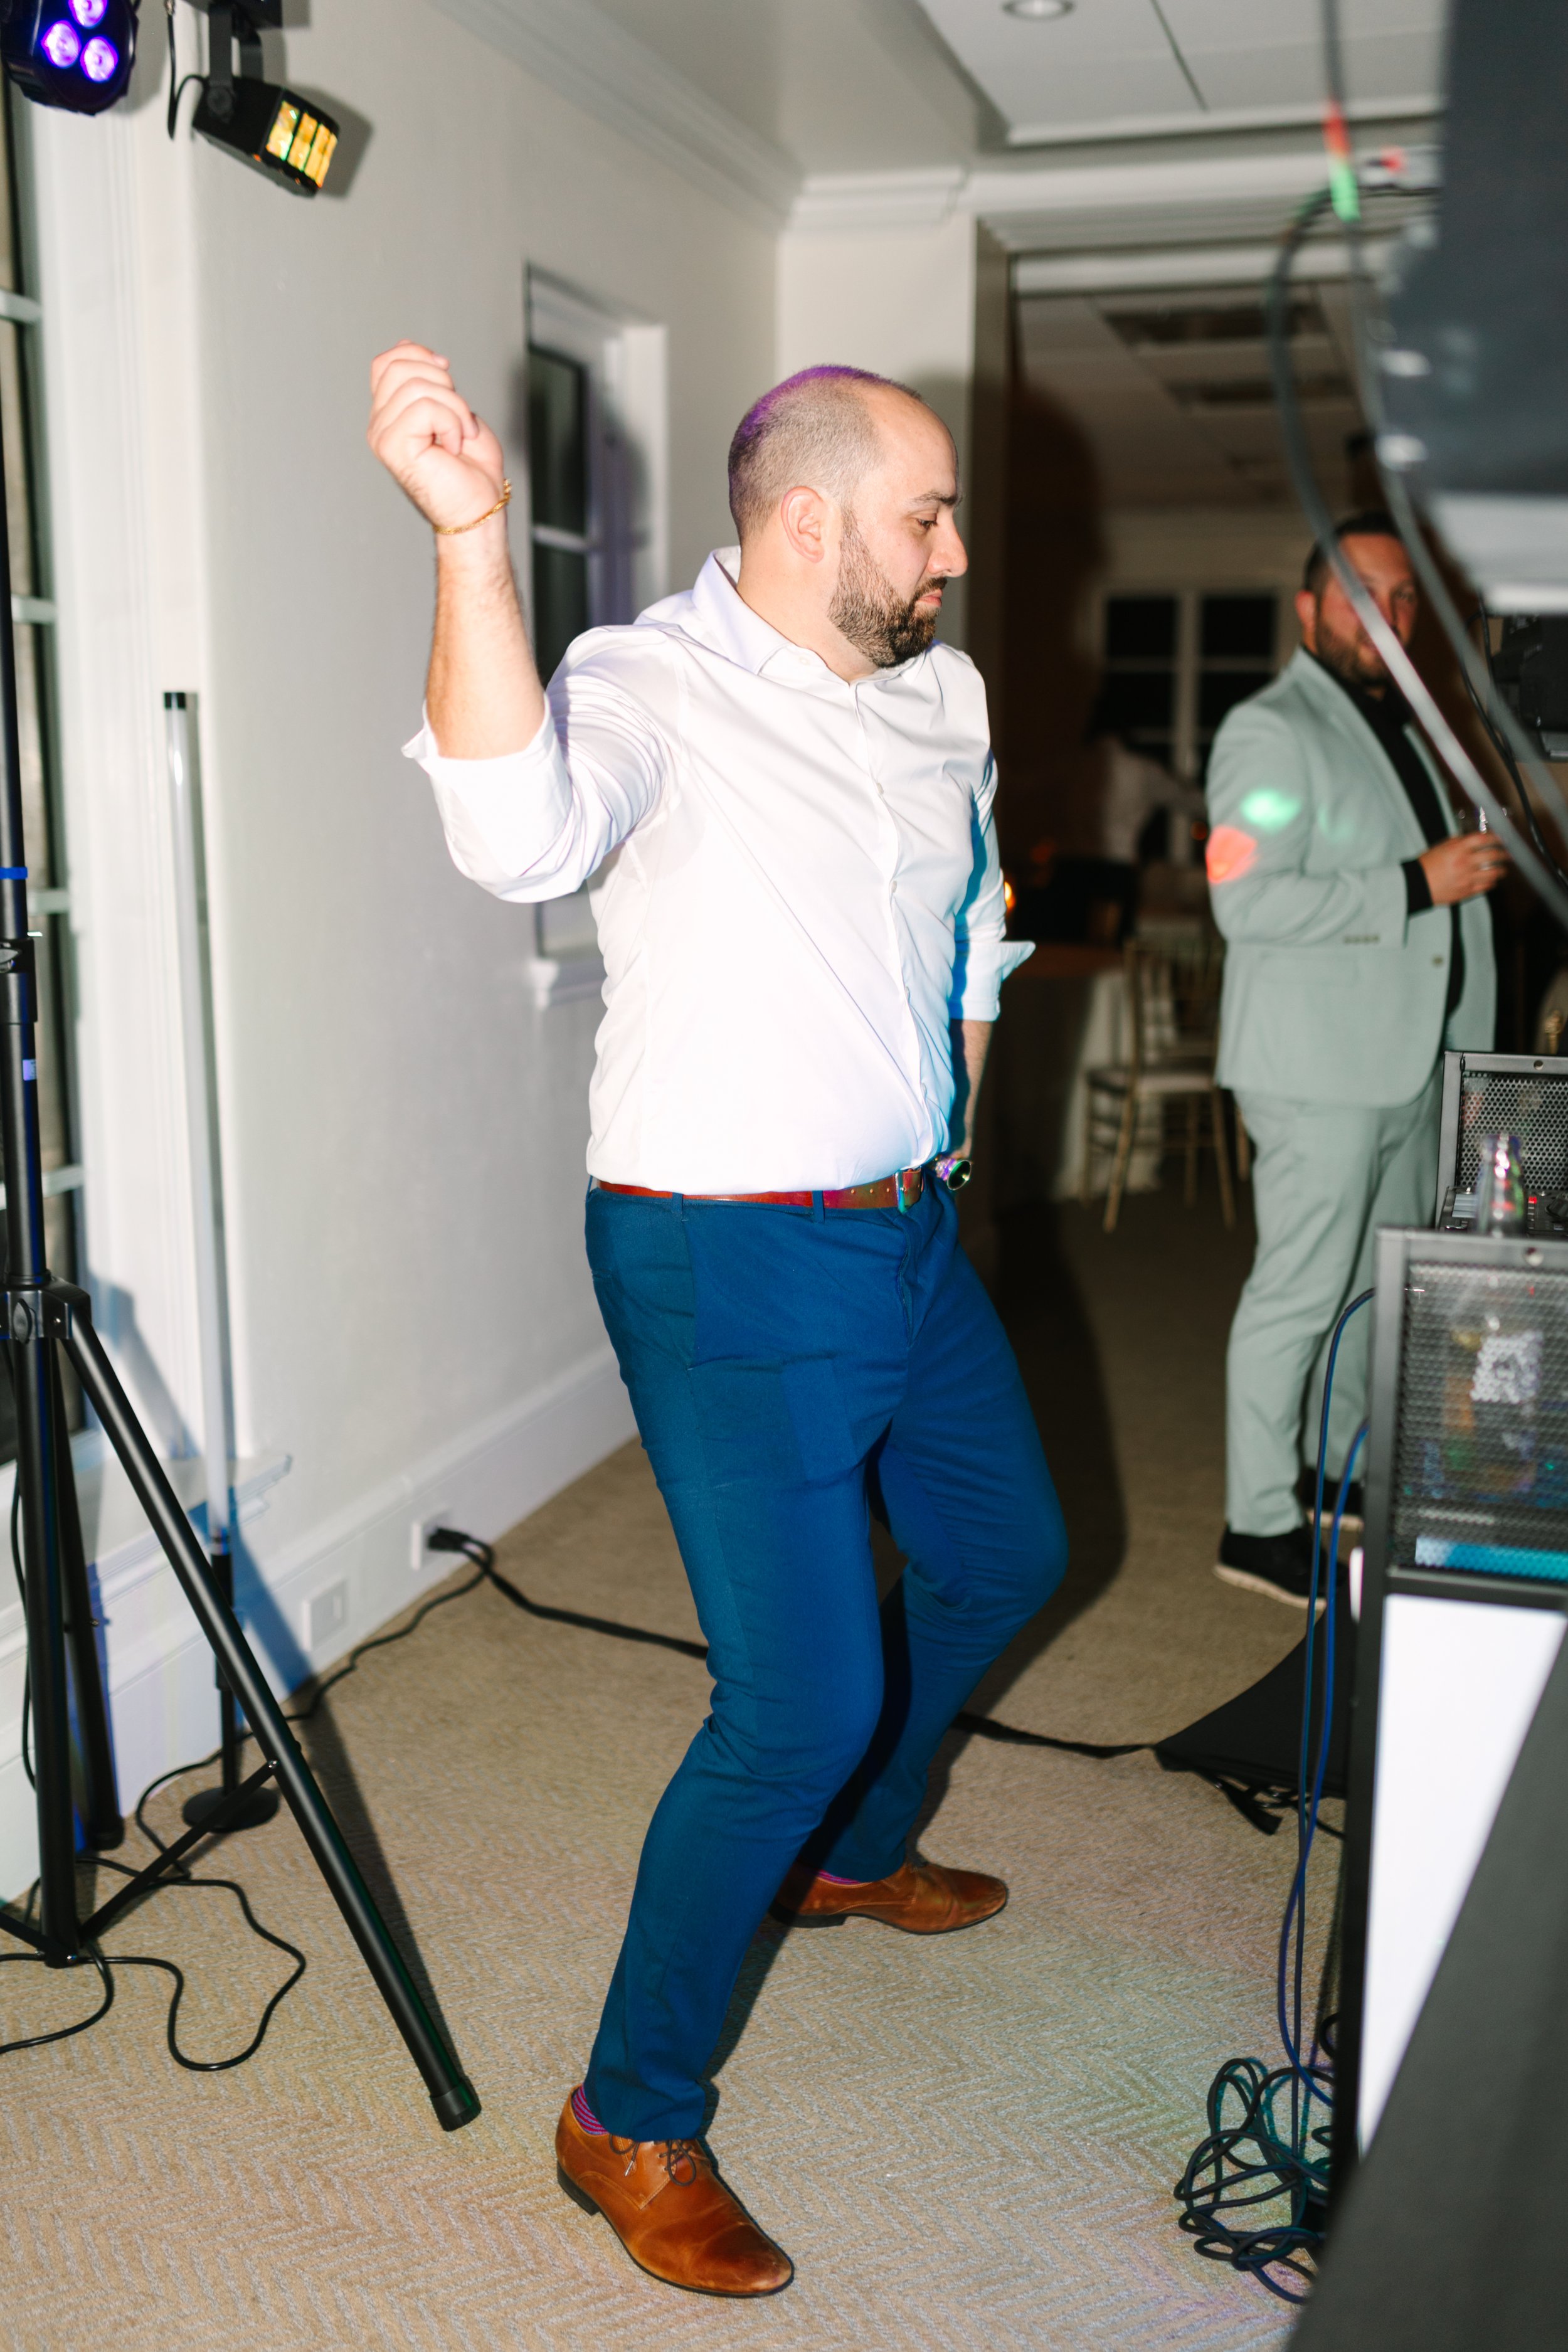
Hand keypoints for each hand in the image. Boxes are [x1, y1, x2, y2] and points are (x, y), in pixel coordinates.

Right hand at [368, 342, 506, 535]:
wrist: (480, 508)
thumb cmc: (472, 468)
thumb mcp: (453, 409)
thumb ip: (428, 380)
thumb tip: (408, 345)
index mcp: (390, 414)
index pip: (387, 362)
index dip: (418, 355)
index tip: (446, 372)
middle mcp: (379, 425)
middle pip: (400, 367)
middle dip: (443, 383)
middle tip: (458, 418)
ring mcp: (382, 436)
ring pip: (417, 386)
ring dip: (454, 408)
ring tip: (459, 437)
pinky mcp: (392, 446)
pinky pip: (424, 408)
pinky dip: (452, 423)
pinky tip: (453, 447)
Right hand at [1419, 832, 1508, 904]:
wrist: (1416, 885)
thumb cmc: (1425, 866)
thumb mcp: (1440, 847)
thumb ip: (1457, 842)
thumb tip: (1471, 839)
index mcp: (1458, 849)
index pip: (1484, 839)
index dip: (1496, 838)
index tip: (1500, 839)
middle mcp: (1465, 862)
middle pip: (1493, 855)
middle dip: (1504, 854)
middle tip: (1507, 854)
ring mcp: (1468, 878)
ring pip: (1494, 873)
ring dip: (1501, 870)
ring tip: (1502, 869)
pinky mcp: (1467, 891)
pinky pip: (1486, 886)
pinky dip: (1491, 882)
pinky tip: (1491, 880)